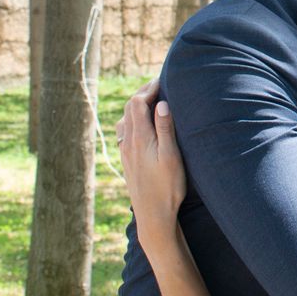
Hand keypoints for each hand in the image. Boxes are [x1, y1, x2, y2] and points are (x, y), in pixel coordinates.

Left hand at [117, 81, 185, 243]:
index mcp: (140, 138)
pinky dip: (132, 119)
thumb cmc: (167, 187)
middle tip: (159, 84)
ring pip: (125, 119)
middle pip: (130, 108)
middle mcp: (129, 142)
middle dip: (142, 92)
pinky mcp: (127, 160)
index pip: (138, 102)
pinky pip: (124, 131)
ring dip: (136, 105)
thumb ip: (166, 129)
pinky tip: (140, 124)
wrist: (152, 215)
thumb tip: (161, 103)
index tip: (163, 79)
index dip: (149, 88)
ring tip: (151, 100)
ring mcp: (126, 152)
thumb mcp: (172, 157)